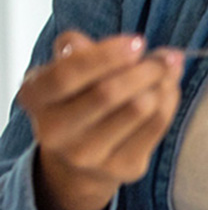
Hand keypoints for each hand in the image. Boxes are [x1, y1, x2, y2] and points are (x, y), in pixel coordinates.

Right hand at [16, 31, 183, 209]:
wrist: (82, 159)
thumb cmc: (79, 98)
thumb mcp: (68, 68)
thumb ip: (85, 50)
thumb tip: (131, 44)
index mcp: (35, 97)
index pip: (67, 74)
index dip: (106, 56)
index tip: (138, 42)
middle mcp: (54, 131)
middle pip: (108, 92)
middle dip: (147, 69)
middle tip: (168, 57)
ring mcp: (87, 155)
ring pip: (140, 108)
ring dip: (163, 84)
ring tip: (167, 74)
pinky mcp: (122, 168)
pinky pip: (158, 125)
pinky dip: (170, 101)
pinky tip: (168, 92)